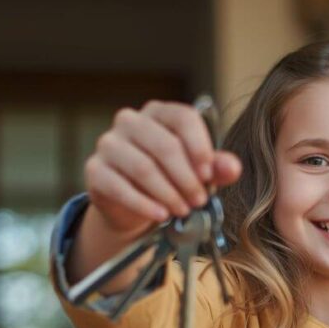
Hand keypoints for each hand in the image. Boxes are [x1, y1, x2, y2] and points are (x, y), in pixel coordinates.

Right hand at [84, 100, 242, 234]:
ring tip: (183, 210)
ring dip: (168, 193)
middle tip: (199, 200)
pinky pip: (119, 186)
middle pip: (164, 145)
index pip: (183, 118)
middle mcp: (131, 121)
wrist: (135, 205)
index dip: (199, 147)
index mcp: (159, 112)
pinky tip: (161, 215)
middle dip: (186, 177)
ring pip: (143, 167)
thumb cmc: (171, 179)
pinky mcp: (95, 170)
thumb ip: (216, 167)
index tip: (209, 175)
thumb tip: (233, 167)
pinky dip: (143, 203)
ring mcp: (109, 143)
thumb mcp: (196, 172)